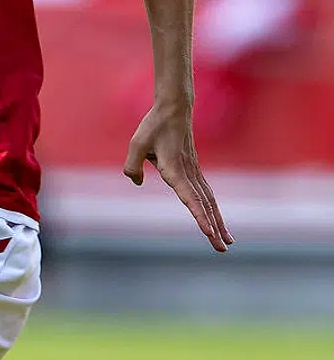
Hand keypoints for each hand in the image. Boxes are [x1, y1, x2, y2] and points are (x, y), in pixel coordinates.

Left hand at [124, 100, 233, 251]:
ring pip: (209, 201)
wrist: (174, 110)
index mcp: (175, 169)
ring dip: (218, 222)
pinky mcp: (194, 170)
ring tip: (227, 241)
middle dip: (214, 228)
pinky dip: (212, 209)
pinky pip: (206, 193)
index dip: (199, 216)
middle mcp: (188, 173)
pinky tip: (217, 219)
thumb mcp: (136, 144)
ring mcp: (194, 172)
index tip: (208, 232)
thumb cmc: (154, 126)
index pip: (190, 197)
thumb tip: (136, 181)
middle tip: (222, 249)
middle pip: (205, 205)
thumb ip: (132, 165)